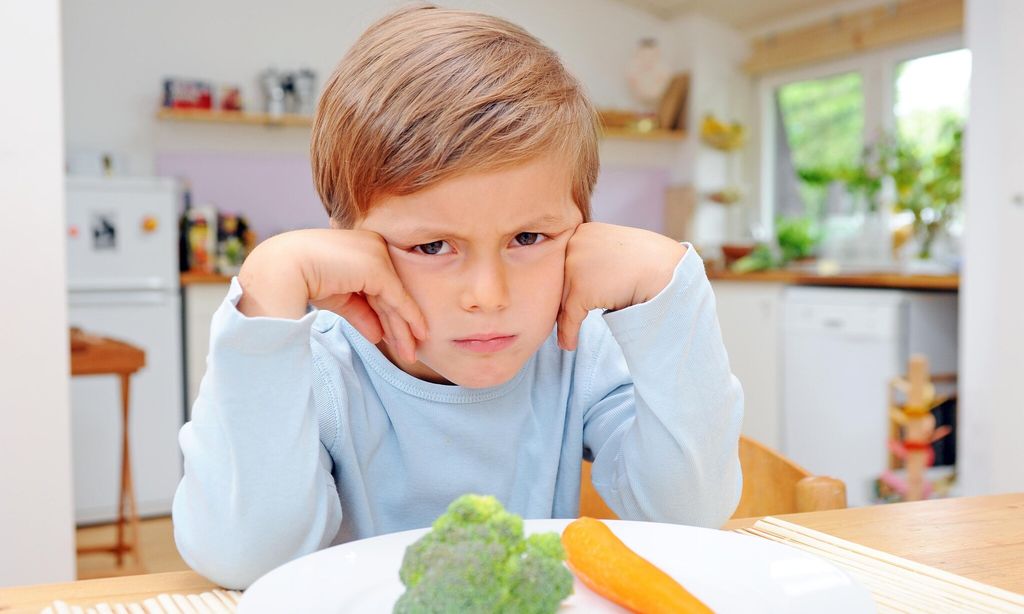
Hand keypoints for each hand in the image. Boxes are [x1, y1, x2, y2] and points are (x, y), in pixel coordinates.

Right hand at [236, 229, 427, 362]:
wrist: (282, 269)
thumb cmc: (301, 280)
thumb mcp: (338, 298)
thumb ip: (361, 312)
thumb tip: (378, 335)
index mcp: (361, 248)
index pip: (379, 286)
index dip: (389, 314)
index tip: (396, 338)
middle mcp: (374, 245)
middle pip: (390, 293)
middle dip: (400, 325)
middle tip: (409, 351)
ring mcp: (377, 254)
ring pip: (395, 298)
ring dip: (403, 329)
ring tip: (410, 354)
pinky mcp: (378, 267)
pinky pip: (397, 298)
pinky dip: (408, 318)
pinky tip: (416, 335)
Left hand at [557, 222, 685, 350]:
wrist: (667, 270)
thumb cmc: (648, 261)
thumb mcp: (614, 250)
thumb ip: (594, 258)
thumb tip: (577, 280)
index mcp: (582, 230)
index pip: (563, 261)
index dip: (565, 282)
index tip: (564, 298)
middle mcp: (575, 243)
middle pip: (558, 280)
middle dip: (563, 300)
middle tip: (564, 317)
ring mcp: (575, 265)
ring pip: (562, 299)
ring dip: (565, 317)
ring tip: (567, 332)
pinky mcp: (580, 289)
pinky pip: (569, 317)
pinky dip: (568, 333)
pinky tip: (570, 344)